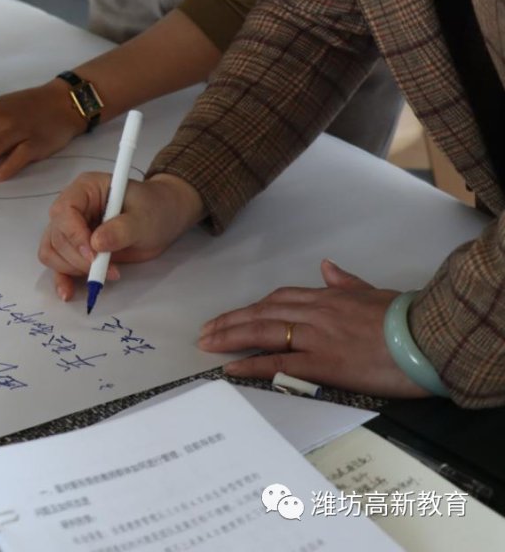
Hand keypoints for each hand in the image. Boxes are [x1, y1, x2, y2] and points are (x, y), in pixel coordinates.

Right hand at [38, 173, 203, 300]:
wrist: (162, 219)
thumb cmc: (154, 209)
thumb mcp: (144, 217)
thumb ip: (121, 229)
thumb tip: (96, 244)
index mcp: (85, 189)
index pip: (64, 211)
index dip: (74, 235)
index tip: (94, 254)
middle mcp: (72, 207)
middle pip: (56, 235)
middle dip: (77, 257)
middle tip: (106, 268)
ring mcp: (71, 229)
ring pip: (52, 251)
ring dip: (72, 269)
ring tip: (102, 274)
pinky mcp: (75, 249)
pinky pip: (58, 265)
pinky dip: (62, 279)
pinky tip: (69, 292)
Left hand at [198, 260, 429, 398]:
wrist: (430, 338)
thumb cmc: (409, 318)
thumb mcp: (375, 292)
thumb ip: (347, 282)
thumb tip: (328, 267)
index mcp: (329, 297)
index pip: (279, 299)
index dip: (251, 308)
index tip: (232, 315)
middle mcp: (316, 313)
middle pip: (262, 313)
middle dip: (230, 321)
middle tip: (205, 331)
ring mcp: (317, 337)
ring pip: (263, 332)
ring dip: (230, 337)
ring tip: (207, 344)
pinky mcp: (323, 362)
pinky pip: (278, 362)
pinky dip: (251, 363)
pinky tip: (231, 367)